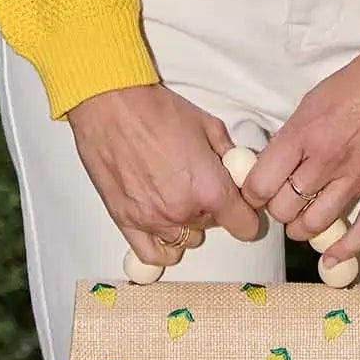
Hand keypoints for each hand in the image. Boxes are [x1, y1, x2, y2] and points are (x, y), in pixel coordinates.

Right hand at [66, 83, 262, 267]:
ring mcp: (152, 220)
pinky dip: (162, 246)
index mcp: (209, 189)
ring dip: (186, 223)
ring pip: (184, 239)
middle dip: (211, 209)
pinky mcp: (125, 221)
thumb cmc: (158, 110)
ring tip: (177, 196)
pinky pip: (151, 253)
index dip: (247, 216)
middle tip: (200, 184)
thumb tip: (238, 171)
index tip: (242, 208)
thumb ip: (228, 155)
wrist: (111, 106)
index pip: (245, 226)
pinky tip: (163, 227)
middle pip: (212, 227)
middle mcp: (183, 211)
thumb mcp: (208, 125)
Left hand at [239, 19, 359, 267]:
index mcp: (303, 132)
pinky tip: (333, 259)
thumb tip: (279, 161)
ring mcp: (358, 176)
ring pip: (316, 224)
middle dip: (279, 211)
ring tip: (303, 224)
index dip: (254, 193)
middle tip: (284, 204)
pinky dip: (346, 250)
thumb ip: (296, 133)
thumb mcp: (316, 98)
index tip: (258, 192)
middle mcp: (326, 159)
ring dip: (304, 229)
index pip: (261, 183)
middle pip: (285, 208)